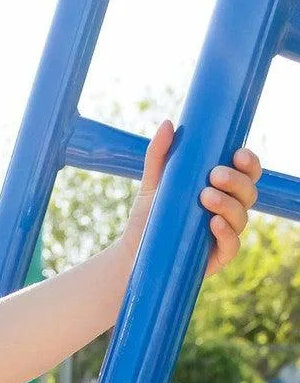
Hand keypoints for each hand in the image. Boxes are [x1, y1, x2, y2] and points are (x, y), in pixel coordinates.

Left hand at [122, 119, 260, 277]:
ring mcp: (224, 235)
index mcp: (222, 189)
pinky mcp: (216, 258)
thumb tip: (168, 123)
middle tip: (214, 174)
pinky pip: (232, 246)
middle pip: (249, 192)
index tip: (237, 153)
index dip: (249, 163)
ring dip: (229, 204)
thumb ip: (159, 154)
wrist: (132, 254)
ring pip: (242, 217)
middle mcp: (228, 211)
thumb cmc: (149, 216)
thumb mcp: (153, 183)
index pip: (247, 173)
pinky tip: (213, 223)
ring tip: (205, 196)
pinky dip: (226, 233)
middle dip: (236, 181)